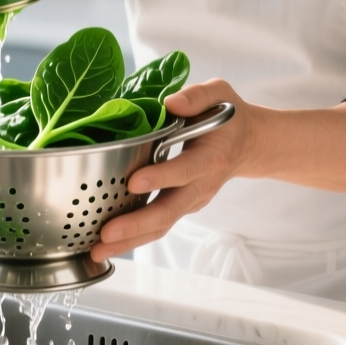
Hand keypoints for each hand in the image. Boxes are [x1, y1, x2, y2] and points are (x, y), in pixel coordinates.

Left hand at [89, 79, 266, 261]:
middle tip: (106, 233)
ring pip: (161, 225)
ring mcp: (192, 201)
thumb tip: (171, 103)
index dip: (161, 177)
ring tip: (98, 250)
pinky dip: (134, 237)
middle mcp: (201, 185)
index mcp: (211, 156)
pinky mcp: (182, 207)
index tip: (133, 181)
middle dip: (136, 225)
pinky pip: (159, 226)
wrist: (247, 145)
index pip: (185, 170)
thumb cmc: (228, 117)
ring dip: (130, 239)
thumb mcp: (219, 94)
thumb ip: (196, 97)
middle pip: (169, 211)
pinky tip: (107, 244)